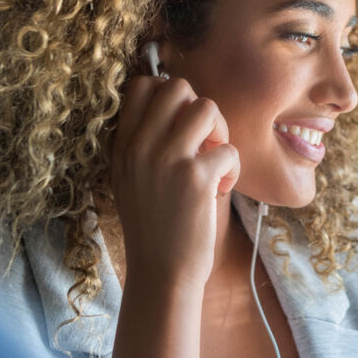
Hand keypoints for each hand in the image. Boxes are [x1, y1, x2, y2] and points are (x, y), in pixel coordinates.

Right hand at [111, 76, 240, 288]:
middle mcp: (140, 147)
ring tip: (215, 161)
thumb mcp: (132, 178)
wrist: (161, 273)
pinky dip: (234, 168)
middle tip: (204, 142)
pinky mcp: (196, 179)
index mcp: (123, 145)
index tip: (182, 124)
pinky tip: (221, 189)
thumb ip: (147, 142)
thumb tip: (181, 104)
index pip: (141, 85)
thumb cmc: (155, 226)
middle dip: (200, 109)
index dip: (170, 95)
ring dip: (221, 132)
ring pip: (207, 107)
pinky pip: (229, 149)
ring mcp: (167, 160)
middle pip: (177, 86)